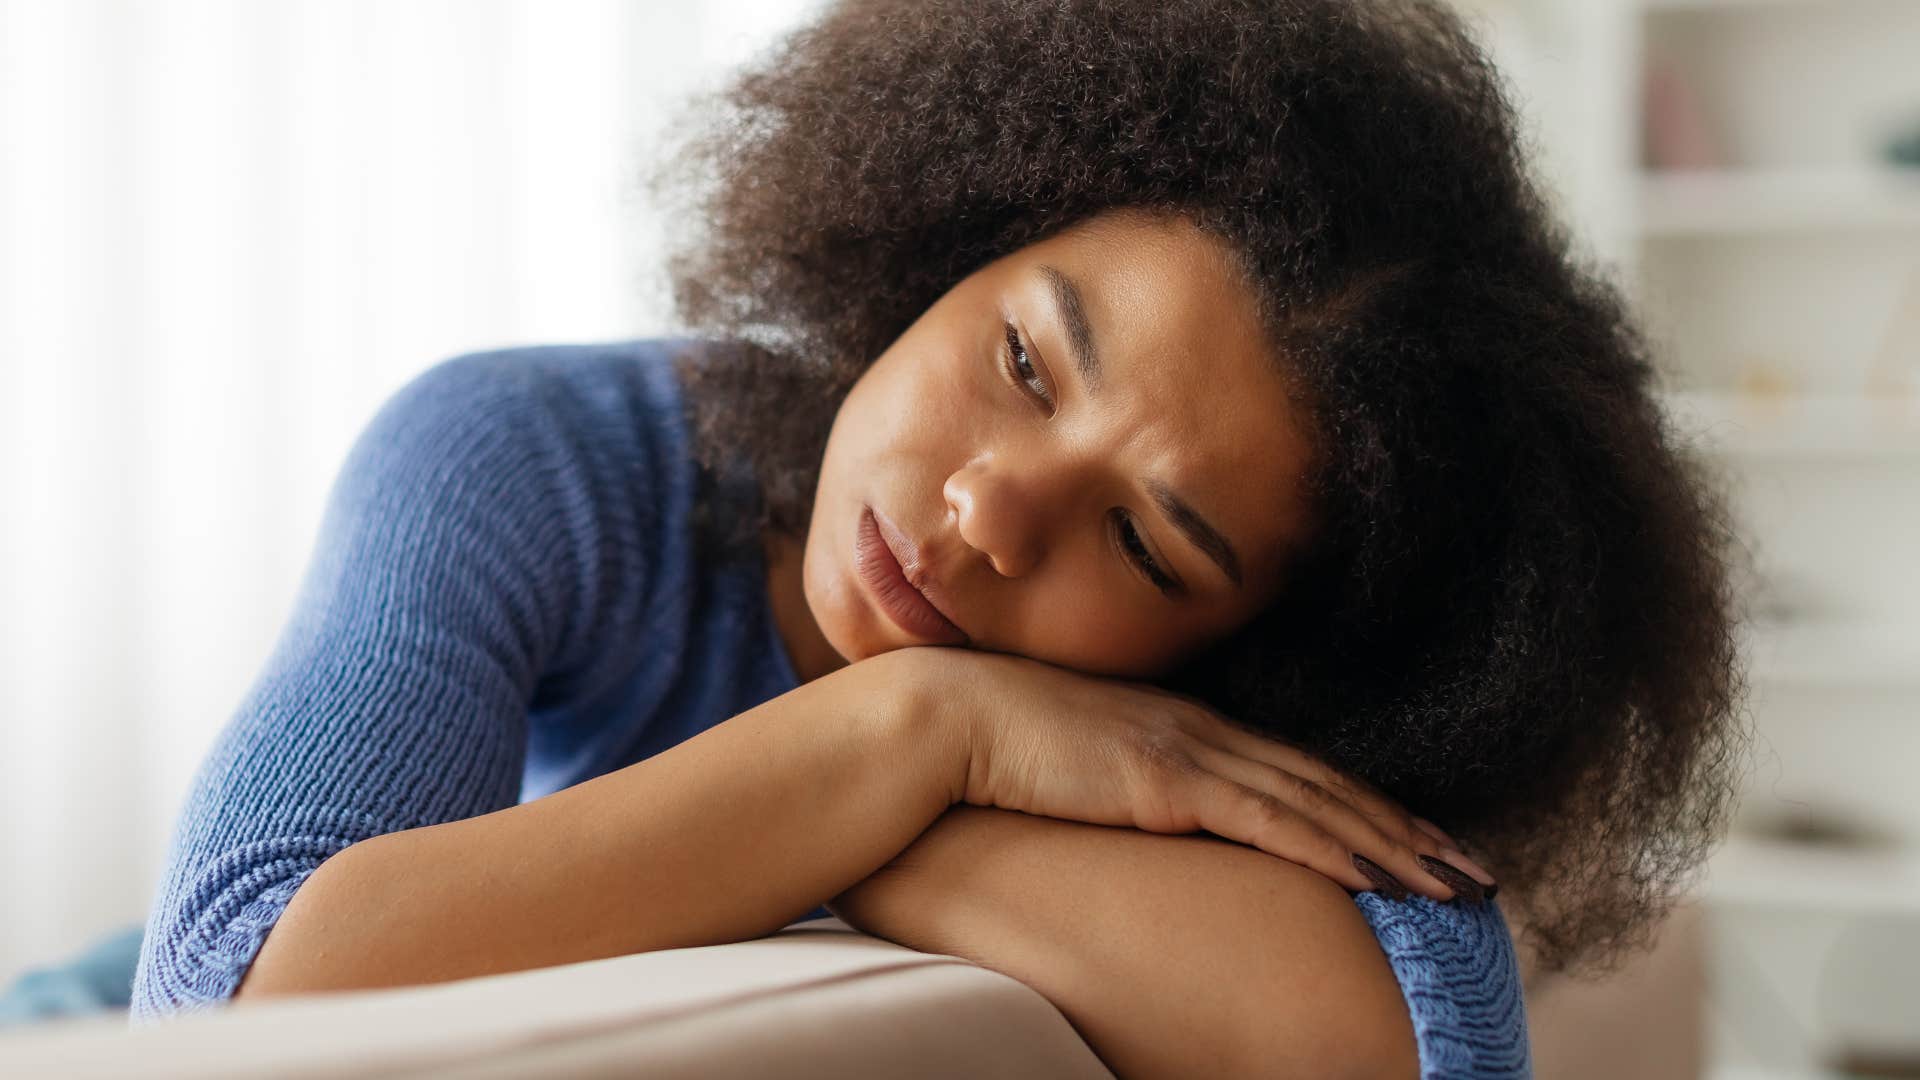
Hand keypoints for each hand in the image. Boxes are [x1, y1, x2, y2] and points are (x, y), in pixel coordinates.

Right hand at [893, 645, 1494, 902]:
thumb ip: (1121, 785)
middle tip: (1477, 870)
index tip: (1420, 842)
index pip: (1297, 774)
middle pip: (1329, 786)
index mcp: (1185, 729)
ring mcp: (1191, 751)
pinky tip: (1378, 875)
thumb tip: (1139, 820)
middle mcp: (1203, 732)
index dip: (1367, 809)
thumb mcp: (1077, 767)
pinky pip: (1271, 819)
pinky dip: (1332, 846)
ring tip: (1456, 884)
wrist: (944, 718)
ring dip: (1396, 846)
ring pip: (1319, 803)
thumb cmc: (991, 747)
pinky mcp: (1169, 778)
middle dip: (1410, 831)